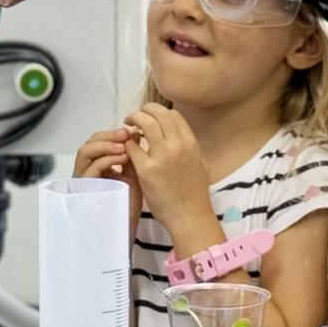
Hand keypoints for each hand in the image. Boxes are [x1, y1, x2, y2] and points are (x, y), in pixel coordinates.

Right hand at [76, 128, 144, 234]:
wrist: (129, 225)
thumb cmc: (131, 202)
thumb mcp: (134, 173)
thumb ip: (133, 155)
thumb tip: (137, 133)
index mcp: (99, 164)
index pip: (100, 141)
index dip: (114, 133)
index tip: (132, 130)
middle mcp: (88, 170)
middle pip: (90, 142)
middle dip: (108, 135)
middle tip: (126, 133)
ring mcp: (84, 179)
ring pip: (85, 152)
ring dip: (106, 145)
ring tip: (124, 145)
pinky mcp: (84, 188)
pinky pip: (91, 168)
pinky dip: (107, 159)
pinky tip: (123, 157)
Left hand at [123, 105, 213, 234]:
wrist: (189, 215)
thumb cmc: (195, 194)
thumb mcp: (201, 165)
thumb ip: (192, 150)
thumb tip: (186, 141)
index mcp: (191, 143)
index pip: (174, 115)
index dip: (159, 112)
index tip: (151, 116)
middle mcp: (178, 145)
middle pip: (158, 113)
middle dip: (144, 111)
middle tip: (135, 117)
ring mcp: (162, 156)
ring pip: (144, 123)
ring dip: (134, 120)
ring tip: (127, 125)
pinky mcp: (146, 169)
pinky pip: (132, 146)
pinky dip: (127, 142)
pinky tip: (126, 147)